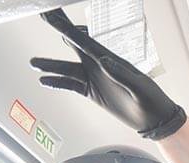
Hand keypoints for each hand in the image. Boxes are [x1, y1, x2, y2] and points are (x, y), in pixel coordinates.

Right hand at [30, 9, 185, 139]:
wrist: (155, 121)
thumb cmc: (153, 101)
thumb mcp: (140, 87)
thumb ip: (122, 74)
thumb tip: (103, 60)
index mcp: (110, 60)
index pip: (84, 40)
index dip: (68, 28)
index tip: (54, 15)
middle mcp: (99, 66)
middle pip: (74, 44)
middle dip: (59, 30)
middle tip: (44, 16)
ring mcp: (95, 79)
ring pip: (67, 68)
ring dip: (50, 65)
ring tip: (33, 63)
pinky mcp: (93, 92)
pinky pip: (71, 85)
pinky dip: (57, 83)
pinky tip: (44, 81)